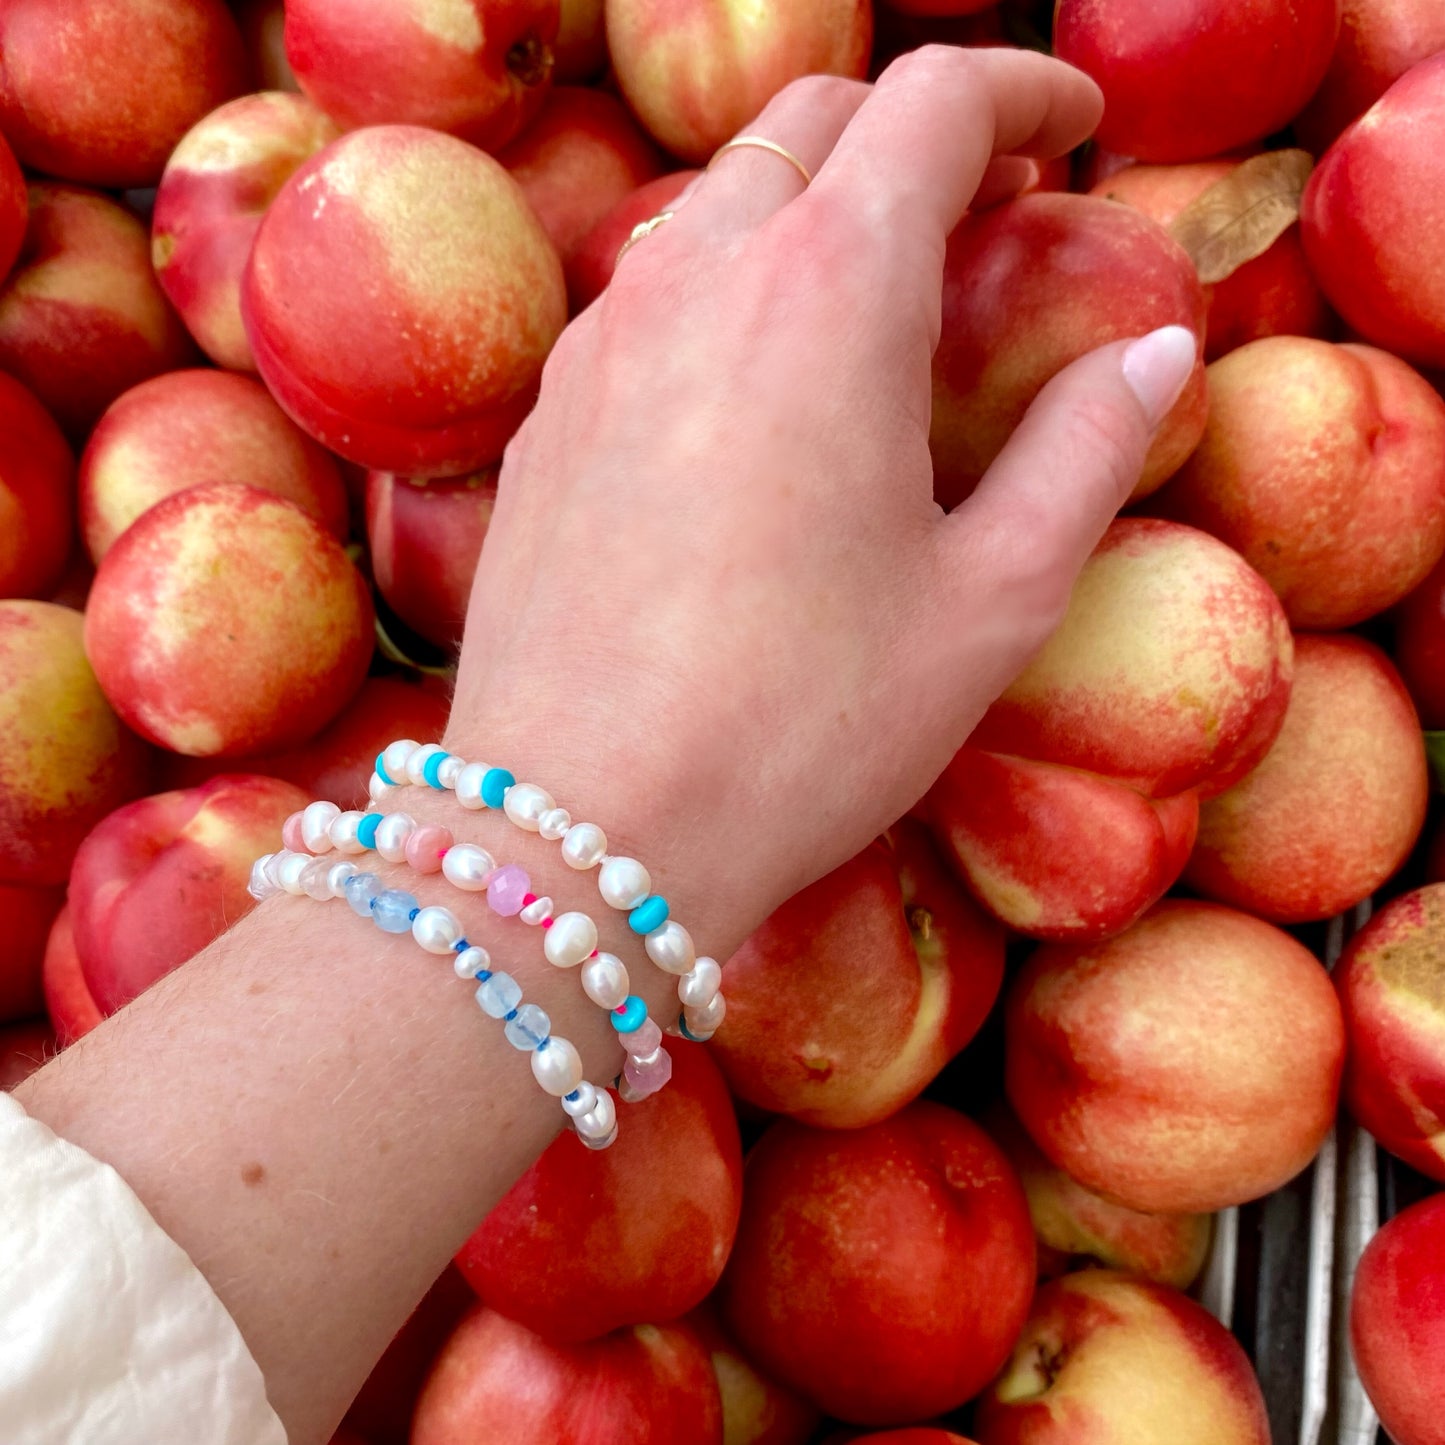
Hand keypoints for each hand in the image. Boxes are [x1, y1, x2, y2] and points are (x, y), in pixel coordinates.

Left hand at [449, 45, 1197, 953]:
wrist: (579, 827)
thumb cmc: (804, 726)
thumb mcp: (989, 604)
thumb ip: (1084, 452)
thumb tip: (1152, 357)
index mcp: (828, 290)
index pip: (935, 101)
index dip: (1023, 91)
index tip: (1072, 127)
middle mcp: (695, 277)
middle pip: (813, 122)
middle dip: (912, 134)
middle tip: (984, 209)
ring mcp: (598, 342)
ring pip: (716, 203)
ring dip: (809, 209)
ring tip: (872, 304)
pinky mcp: (545, 417)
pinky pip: (645, 299)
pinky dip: (724, 291)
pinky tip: (754, 397)